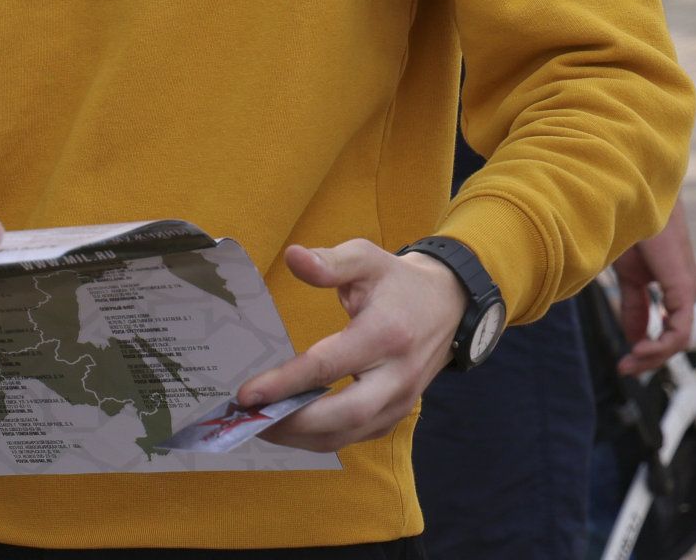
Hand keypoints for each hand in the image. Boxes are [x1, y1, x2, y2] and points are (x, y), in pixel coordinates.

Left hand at [234, 240, 466, 452]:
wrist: (449, 305)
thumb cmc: (397, 282)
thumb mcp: (367, 259)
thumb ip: (330, 262)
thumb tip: (293, 257)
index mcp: (385, 335)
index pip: (327, 367)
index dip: (285, 383)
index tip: (246, 394)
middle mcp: (396, 376)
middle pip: (343, 414)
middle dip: (292, 423)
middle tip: (247, 419)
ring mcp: (400, 400)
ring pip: (348, 433)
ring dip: (301, 437)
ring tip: (258, 426)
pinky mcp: (397, 413)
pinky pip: (357, 435)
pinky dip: (321, 438)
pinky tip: (289, 427)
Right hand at [612, 198, 695, 376]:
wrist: (636, 192)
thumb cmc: (630, 225)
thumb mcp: (628, 272)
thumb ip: (633, 303)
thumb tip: (632, 334)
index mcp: (675, 284)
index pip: (667, 328)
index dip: (646, 348)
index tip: (624, 362)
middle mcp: (687, 288)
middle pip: (676, 338)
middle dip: (650, 358)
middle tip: (625, 370)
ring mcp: (689, 287)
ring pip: (679, 337)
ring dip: (654, 355)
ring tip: (630, 363)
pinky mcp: (684, 285)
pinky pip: (679, 327)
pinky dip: (662, 343)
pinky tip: (641, 348)